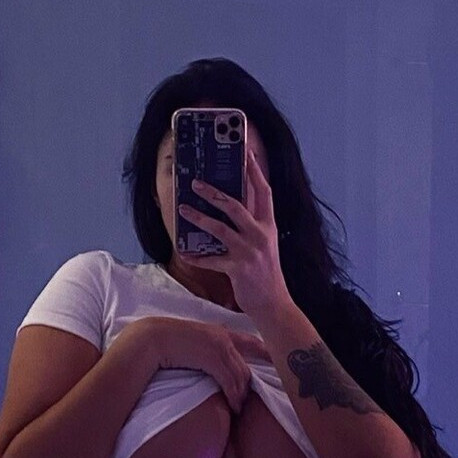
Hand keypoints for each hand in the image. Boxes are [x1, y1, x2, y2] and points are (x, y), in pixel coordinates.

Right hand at [141, 317, 270, 414]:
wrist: (151, 339)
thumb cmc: (167, 342)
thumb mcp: (193, 342)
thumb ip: (207, 350)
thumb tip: (213, 365)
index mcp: (220, 331)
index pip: (251, 341)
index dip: (266, 352)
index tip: (277, 362)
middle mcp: (223, 337)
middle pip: (245, 366)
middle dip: (249, 386)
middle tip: (247, 401)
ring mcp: (218, 346)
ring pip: (240, 375)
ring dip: (240, 395)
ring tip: (239, 408)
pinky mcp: (212, 358)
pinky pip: (229, 381)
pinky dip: (233, 396)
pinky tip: (233, 406)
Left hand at [177, 143, 289, 320]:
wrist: (274, 304)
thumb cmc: (267, 273)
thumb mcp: (266, 244)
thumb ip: (253, 226)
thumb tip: (232, 207)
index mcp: (269, 226)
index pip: (264, 192)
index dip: (255, 171)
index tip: (246, 153)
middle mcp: (261, 235)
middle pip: (236, 205)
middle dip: (214, 192)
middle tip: (196, 182)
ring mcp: (249, 251)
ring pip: (220, 228)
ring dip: (199, 217)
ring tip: (183, 209)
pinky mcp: (238, 268)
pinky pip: (211, 259)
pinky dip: (196, 256)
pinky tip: (184, 252)